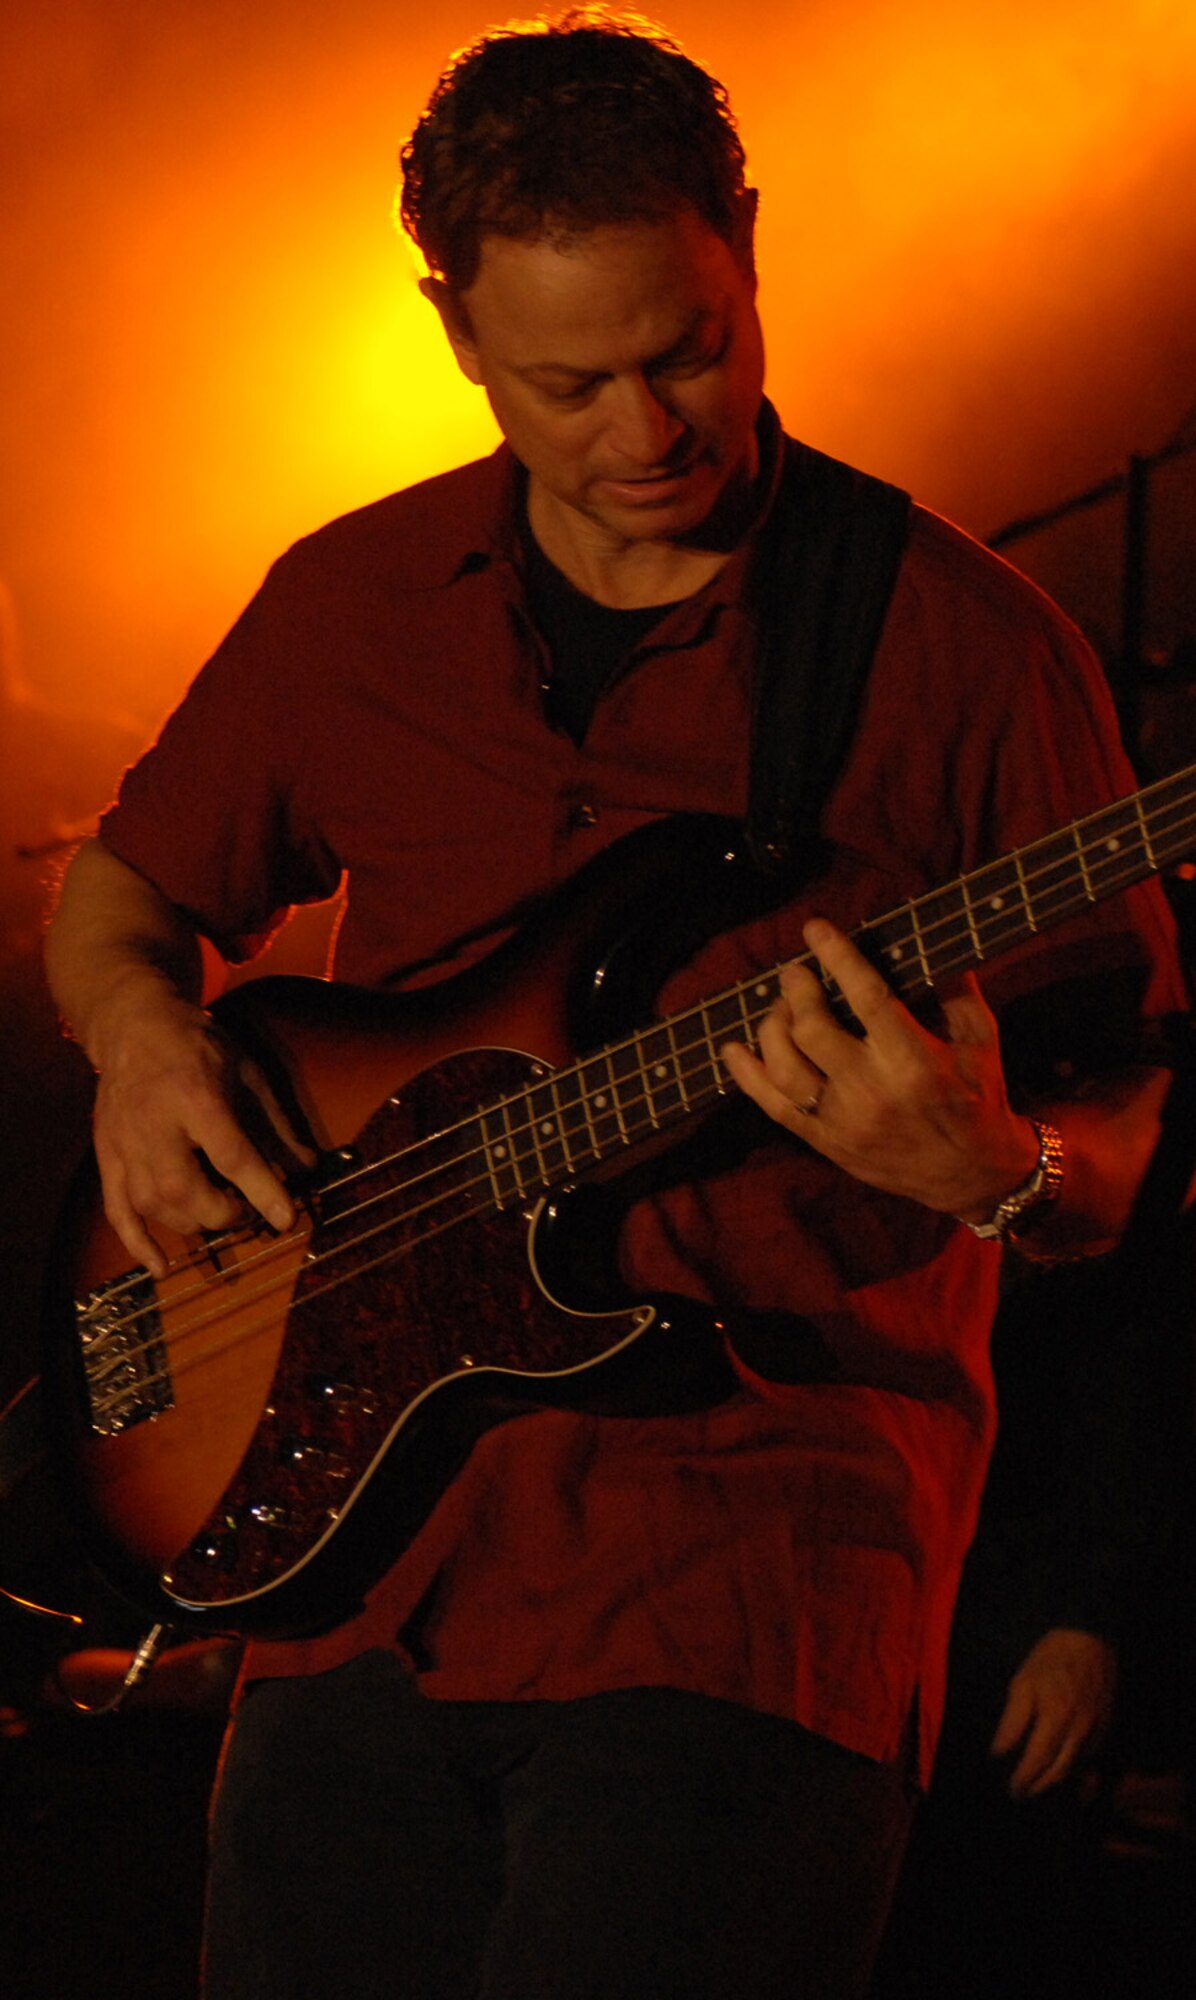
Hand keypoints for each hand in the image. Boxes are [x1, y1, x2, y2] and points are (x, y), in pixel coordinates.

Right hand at [93, 990, 312, 1277]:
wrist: (132, 1023)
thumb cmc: (197, 1044)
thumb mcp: (246, 1071)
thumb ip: (275, 1123)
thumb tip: (308, 1167)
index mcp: (195, 1097)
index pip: (232, 1155)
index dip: (262, 1190)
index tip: (287, 1218)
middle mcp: (154, 1124)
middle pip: (186, 1189)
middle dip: (223, 1214)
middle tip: (247, 1212)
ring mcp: (124, 1142)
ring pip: (152, 1204)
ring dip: (190, 1225)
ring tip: (218, 1217)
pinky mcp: (105, 1154)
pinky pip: (116, 1209)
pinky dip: (137, 1243)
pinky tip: (160, 1269)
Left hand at [720, 917, 1037, 1218]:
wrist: (970, 1176)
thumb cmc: (977, 1098)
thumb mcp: (980, 1041)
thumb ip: (956, 990)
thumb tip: (926, 944)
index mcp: (913, 1061)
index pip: (865, 997)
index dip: (836, 957)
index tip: (815, 928)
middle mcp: (871, 1091)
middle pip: (811, 1030)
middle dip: (796, 992)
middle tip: (795, 974)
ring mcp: (842, 1121)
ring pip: (783, 1067)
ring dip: (772, 1027)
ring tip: (782, 1009)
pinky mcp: (824, 1142)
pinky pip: (773, 1106)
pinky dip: (746, 1075)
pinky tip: (733, 1049)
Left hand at [990, 1627, 1117, 1797]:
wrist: (1089, 1640)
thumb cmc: (1050, 1659)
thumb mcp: (1023, 1683)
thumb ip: (1013, 1721)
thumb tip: (999, 1751)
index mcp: (1056, 1718)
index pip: (1038, 1761)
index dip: (1024, 1779)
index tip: (1012, 1790)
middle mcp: (1079, 1731)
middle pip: (1058, 1771)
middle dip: (1039, 1786)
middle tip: (1021, 1793)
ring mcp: (1096, 1731)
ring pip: (1076, 1768)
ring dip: (1056, 1780)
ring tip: (1038, 1785)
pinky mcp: (1107, 1727)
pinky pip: (1091, 1757)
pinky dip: (1075, 1768)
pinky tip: (1062, 1770)